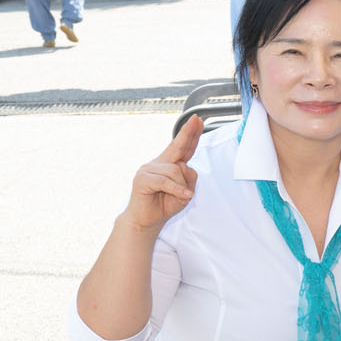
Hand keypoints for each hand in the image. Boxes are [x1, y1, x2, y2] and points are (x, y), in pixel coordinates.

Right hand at [123, 116, 202, 230]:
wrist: (147, 220)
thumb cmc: (164, 205)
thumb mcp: (185, 192)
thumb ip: (189, 178)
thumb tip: (184, 166)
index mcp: (169, 164)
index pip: (183, 148)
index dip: (191, 134)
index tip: (197, 121)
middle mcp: (158, 163)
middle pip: (177, 146)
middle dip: (188, 133)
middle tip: (196, 120)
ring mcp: (149, 169)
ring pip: (176, 170)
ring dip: (182, 186)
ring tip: (180, 196)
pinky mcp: (142, 179)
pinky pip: (166, 181)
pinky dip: (177, 189)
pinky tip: (184, 195)